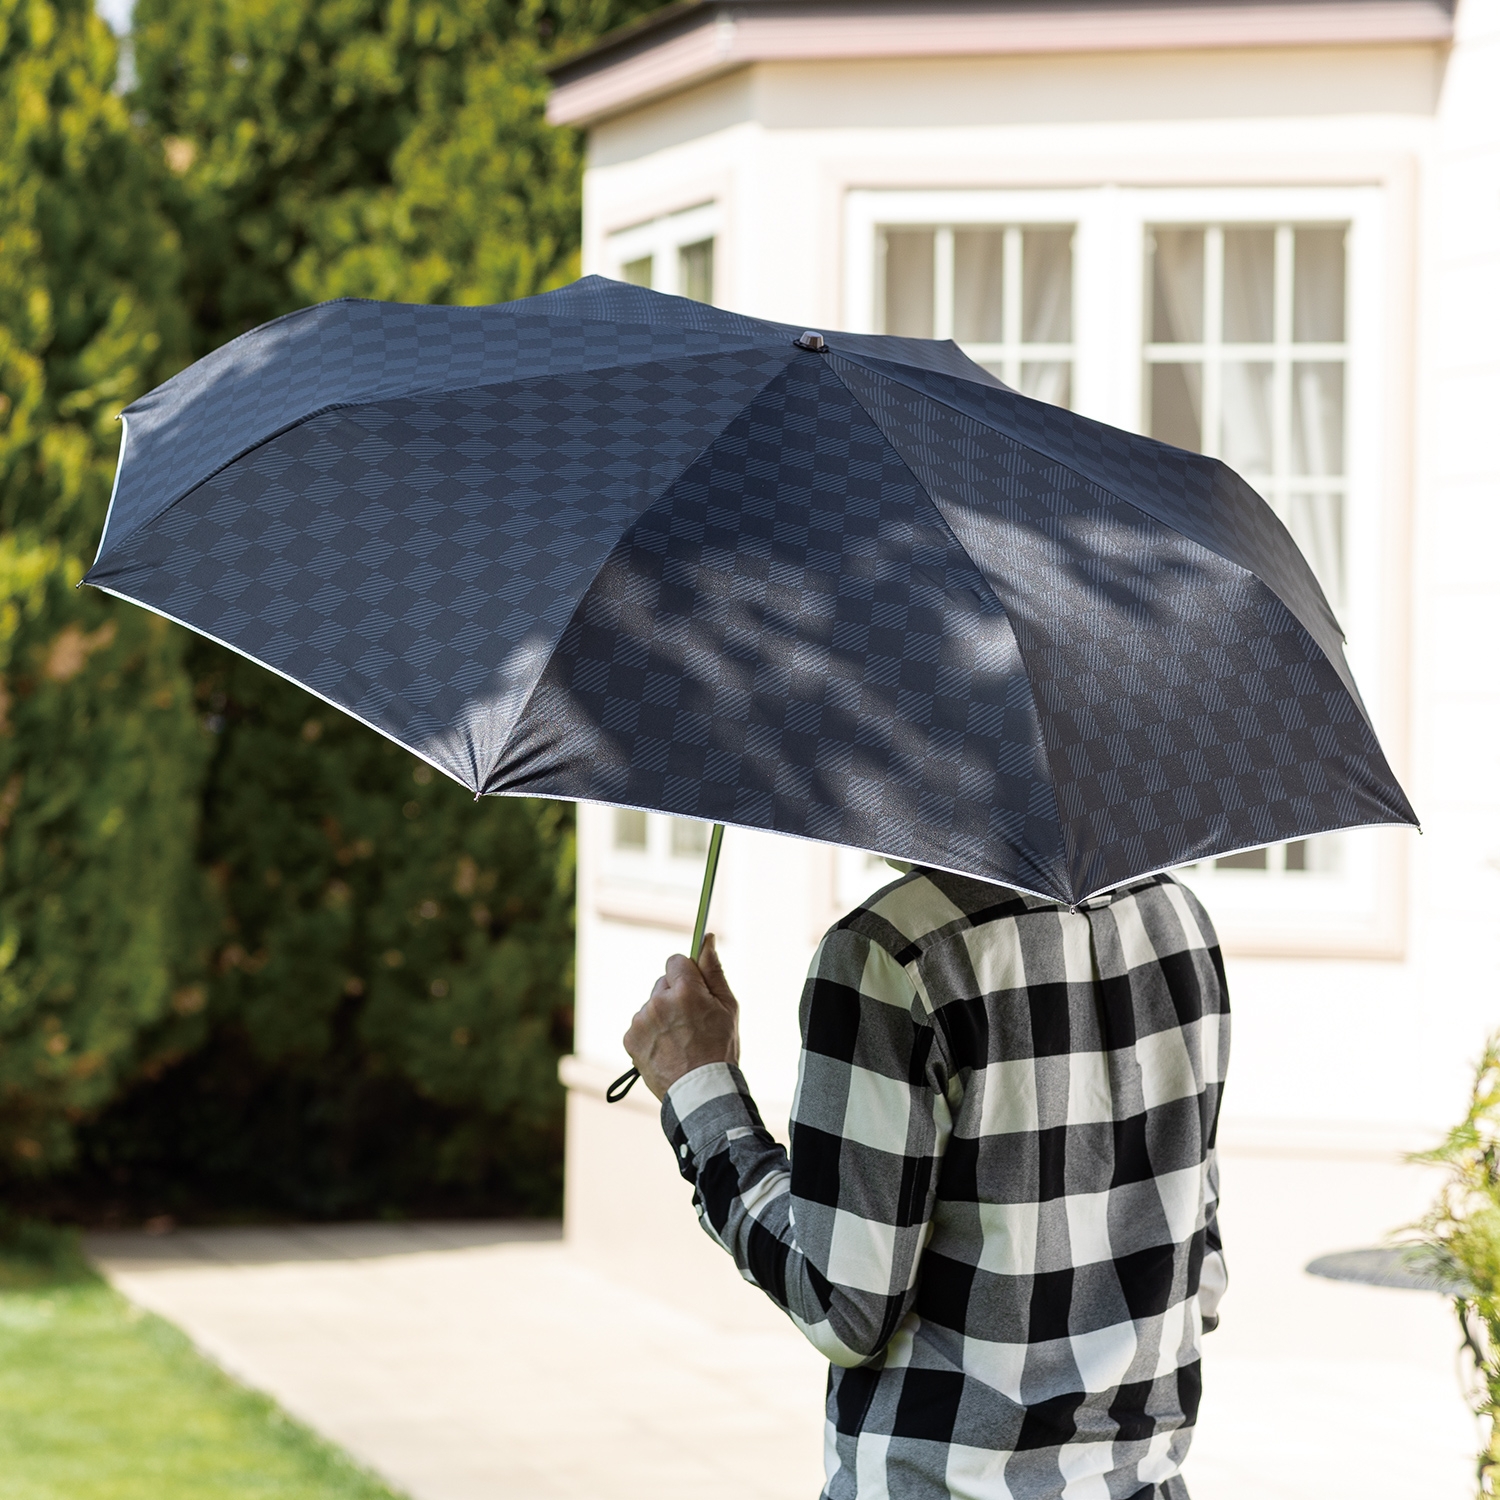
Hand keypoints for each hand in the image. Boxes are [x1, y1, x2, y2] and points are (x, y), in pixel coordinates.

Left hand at [623, 933, 739, 1100]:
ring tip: (680, 1040)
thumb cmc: (720, 1048)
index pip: (676, 961)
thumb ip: (714, 970)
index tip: (694, 989)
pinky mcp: (630, 1038)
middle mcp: (659, 1001)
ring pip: (652, 1005)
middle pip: (663, 983)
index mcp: (685, 990)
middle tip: (691, 1022)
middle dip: (675, 996)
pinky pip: (641, 1025)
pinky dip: (651, 1033)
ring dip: (662, 1015)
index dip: (687, 974)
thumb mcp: (727, 1007)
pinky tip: (667, 1048)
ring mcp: (642, 1021)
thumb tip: (708, 938)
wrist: (701, 1092)